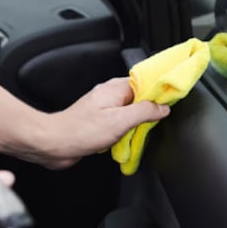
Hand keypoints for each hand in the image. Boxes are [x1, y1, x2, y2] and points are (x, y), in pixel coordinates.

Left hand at [31, 78, 170, 168]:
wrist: (54, 144)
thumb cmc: (81, 131)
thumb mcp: (120, 121)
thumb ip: (144, 112)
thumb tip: (162, 107)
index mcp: (115, 88)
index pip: (145, 83)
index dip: (160, 91)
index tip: (173, 98)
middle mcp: (110, 96)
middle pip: (139, 98)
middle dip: (150, 110)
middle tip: (157, 122)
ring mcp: (103, 109)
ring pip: (130, 113)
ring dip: (137, 125)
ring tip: (140, 134)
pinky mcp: (98, 123)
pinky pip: (119, 124)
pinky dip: (126, 133)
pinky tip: (126, 142)